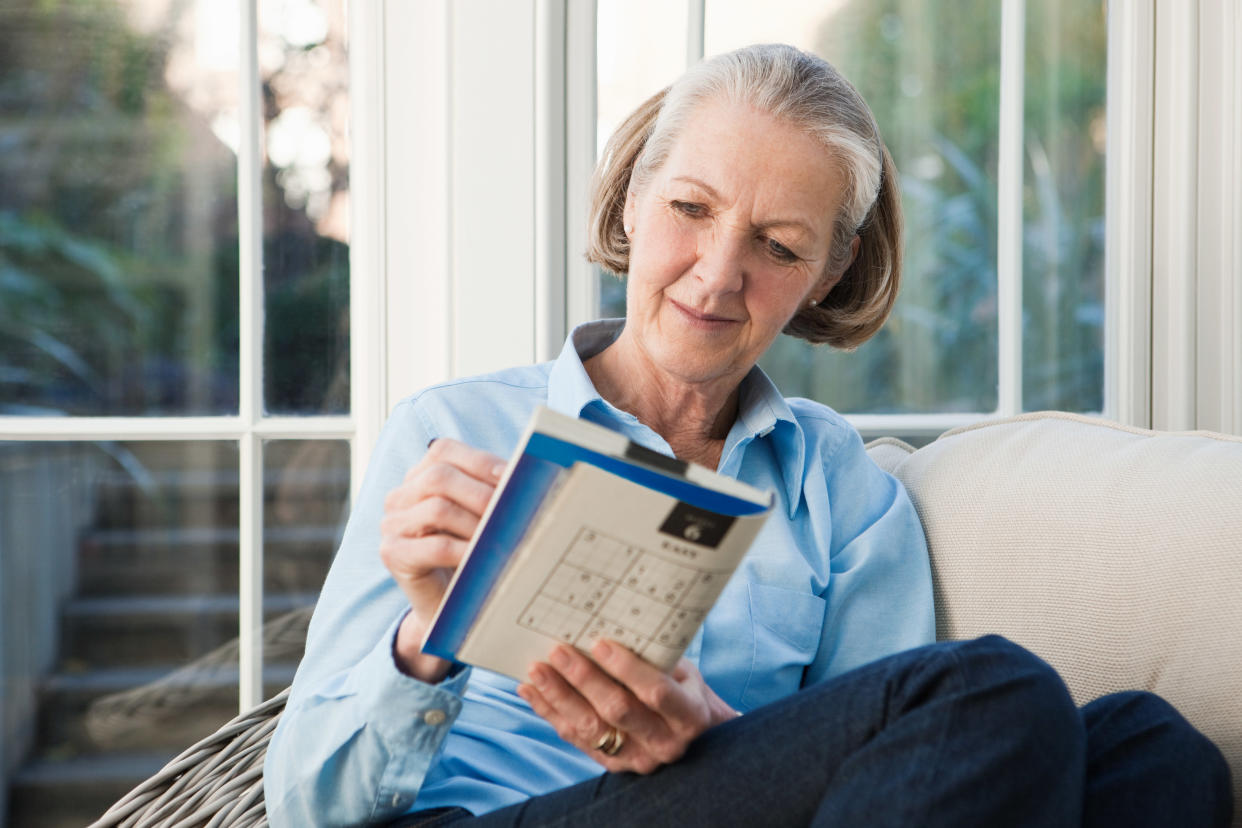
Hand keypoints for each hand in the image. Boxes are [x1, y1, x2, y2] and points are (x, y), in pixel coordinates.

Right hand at [380, 437, 505, 680]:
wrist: (447, 604)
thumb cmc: (467, 553)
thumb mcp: (478, 514)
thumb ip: (490, 490)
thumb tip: (525, 473)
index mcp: (418, 476)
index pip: (443, 451)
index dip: (480, 461)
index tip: (514, 476)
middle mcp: (399, 496)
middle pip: (439, 477)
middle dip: (482, 493)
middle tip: (514, 510)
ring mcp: (392, 525)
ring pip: (437, 509)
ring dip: (477, 522)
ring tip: (503, 535)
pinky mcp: (393, 555)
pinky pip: (434, 547)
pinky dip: (466, 549)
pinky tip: (485, 557)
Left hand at [517, 639, 737, 773]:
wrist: (697, 740)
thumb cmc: (685, 690)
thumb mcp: (683, 672)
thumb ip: (655, 657)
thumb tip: (611, 622)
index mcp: (689, 715)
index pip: (656, 693)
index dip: (627, 669)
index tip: (599, 643)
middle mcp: (665, 743)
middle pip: (618, 711)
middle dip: (584, 679)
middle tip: (558, 652)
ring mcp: (637, 759)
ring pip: (592, 728)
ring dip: (559, 697)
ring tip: (537, 670)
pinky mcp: (613, 765)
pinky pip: (577, 739)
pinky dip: (551, 713)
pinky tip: (532, 692)